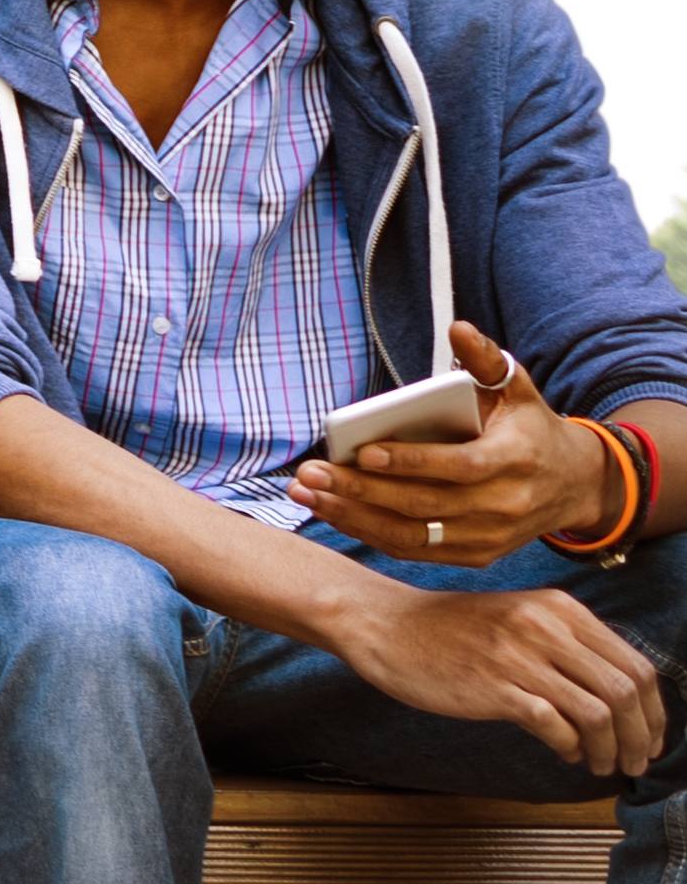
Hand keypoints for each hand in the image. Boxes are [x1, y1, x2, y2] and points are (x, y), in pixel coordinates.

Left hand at [292, 321, 611, 566]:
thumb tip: (458, 328)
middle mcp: (505, 505)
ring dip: (354, 517)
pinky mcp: (476, 555)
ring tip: (309, 495)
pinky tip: (335, 515)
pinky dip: (372, 535)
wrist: (575, 485)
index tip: (364, 451)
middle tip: (311, 474)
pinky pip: (416, 550)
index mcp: (515, 460)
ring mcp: (490, 536)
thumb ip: (486, 360)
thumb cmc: (531, 429)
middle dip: (361, 491)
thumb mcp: (518, 390)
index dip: (410, 462)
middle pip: (423, 505)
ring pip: (413, 535)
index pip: (457, 466)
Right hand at [332, 574, 665, 777]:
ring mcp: (520, 656)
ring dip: (610, 749)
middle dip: (641, 736)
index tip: (650, 738)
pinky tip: (565, 753)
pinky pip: (554, 724)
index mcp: (562, 610)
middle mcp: (547, 627)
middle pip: (626, 691)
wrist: (385, 625)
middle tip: (635, 762)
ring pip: (598, 711)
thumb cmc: (448, 630)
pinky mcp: (493, 686)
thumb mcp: (519, 620)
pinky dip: (570, 746)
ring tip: (602, 766)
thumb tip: (612, 697)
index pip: (635, 665)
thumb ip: (566, 647)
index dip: (654, 711)